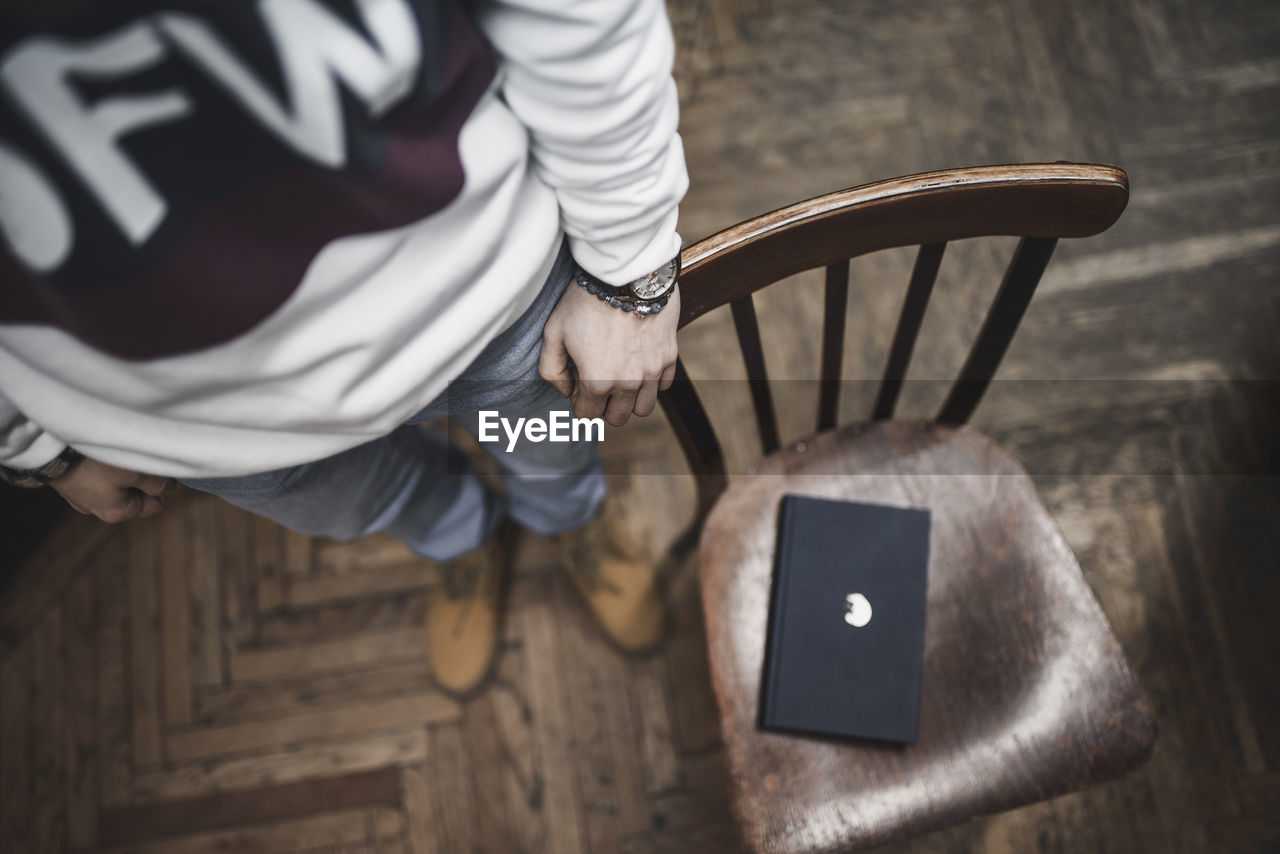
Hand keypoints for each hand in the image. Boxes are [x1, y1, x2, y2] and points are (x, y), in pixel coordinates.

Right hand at [50, 456, 175, 522]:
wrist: (50, 448)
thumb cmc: (98, 462)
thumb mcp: (139, 472)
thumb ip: (159, 484)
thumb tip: (169, 489)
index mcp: (117, 513)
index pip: (155, 505)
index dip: (162, 486)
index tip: (155, 467)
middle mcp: (96, 510)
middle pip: (135, 494)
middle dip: (140, 477)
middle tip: (135, 457)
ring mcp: (79, 496)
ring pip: (115, 484)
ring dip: (121, 469)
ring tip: (116, 452)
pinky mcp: (68, 481)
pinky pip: (95, 475)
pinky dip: (102, 464)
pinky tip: (99, 452)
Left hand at [539, 283, 679, 426]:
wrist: (626, 273)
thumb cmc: (585, 301)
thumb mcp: (553, 333)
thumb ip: (551, 370)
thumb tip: (564, 391)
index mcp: (597, 382)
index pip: (587, 415)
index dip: (578, 402)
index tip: (578, 384)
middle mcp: (628, 383)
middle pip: (617, 418)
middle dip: (604, 406)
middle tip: (598, 381)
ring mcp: (652, 371)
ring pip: (643, 409)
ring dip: (630, 400)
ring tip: (621, 377)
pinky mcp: (669, 356)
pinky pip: (663, 386)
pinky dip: (651, 382)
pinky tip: (638, 363)